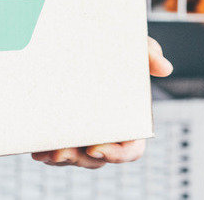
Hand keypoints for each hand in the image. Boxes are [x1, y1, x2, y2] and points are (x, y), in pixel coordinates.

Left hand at [30, 37, 172, 169]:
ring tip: (48, 152)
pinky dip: (47, 152)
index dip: (117, 155)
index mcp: (129, 122)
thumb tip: (165, 68)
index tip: (97, 148)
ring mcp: (84, 136)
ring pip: (75, 159)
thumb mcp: (133, 47)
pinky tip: (38, 149)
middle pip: (97, 159)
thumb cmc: (114, 50)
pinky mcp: (63, 132)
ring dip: (61, 159)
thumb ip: (149, 53)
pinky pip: (56, 151)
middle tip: (63, 151)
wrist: (81, 44)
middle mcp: (107, 133)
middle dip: (80, 160)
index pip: (130, 150)